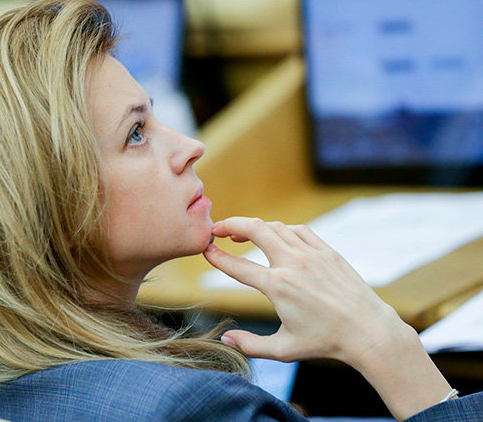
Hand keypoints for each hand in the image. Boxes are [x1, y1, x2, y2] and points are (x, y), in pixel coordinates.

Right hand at [203, 217, 404, 365]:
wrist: (368, 330)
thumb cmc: (326, 342)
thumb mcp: (284, 349)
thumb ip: (251, 345)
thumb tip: (225, 339)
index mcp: (277, 287)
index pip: (237, 266)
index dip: (216, 257)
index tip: (205, 250)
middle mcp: (292, 264)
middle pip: (254, 229)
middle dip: (231, 224)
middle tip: (217, 229)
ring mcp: (312, 254)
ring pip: (276, 226)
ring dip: (256, 226)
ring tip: (243, 233)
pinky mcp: (328, 252)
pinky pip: (300, 231)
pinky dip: (283, 229)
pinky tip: (277, 236)